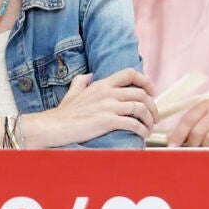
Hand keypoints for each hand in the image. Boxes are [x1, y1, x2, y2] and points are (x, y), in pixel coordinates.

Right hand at [35, 68, 157, 145]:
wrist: (54, 126)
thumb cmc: (63, 113)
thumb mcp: (72, 93)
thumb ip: (80, 82)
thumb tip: (88, 75)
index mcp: (101, 85)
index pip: (129, 73)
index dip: (145, 81)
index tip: (151, 92)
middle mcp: (107, 93)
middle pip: (141, 93)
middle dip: (152, 106)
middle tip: (154, 117)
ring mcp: (108, 106)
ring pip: (141, 108)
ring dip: (149, 120)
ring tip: (148, 128)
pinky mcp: (108, 121)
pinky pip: (134, 124)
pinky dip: (142, 130)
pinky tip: (142, 135)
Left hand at [166, 99, 208, 147]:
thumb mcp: (202, 120)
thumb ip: (188, 128)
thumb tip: (172, 141)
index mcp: (205, 106)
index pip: (187, 120)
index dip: (178, 134)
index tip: (172, 145)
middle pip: (198, 131)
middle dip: (192, 144)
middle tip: (191, 151)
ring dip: (205, 148)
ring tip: (204, 151)